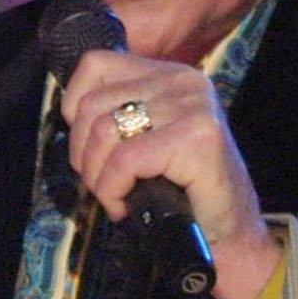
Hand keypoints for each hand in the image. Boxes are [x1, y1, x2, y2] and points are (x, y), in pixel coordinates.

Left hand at [59, 48, 279, 298]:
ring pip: (103, 131)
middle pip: (92, 104)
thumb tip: (70, 109)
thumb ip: (116, 114)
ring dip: (97, 177)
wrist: (227, 233)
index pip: (95, 65)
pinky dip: (113, 190)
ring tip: (116, 196)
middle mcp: (182, 80)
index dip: (74, 107)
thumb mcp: (144, 139)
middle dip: (83, 153)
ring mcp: (193, 105)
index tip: (88, 147)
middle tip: (103, 184)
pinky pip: (124, 160)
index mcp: (168, 73)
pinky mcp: (196, 136)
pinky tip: (126, 206)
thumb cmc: (180, 191)